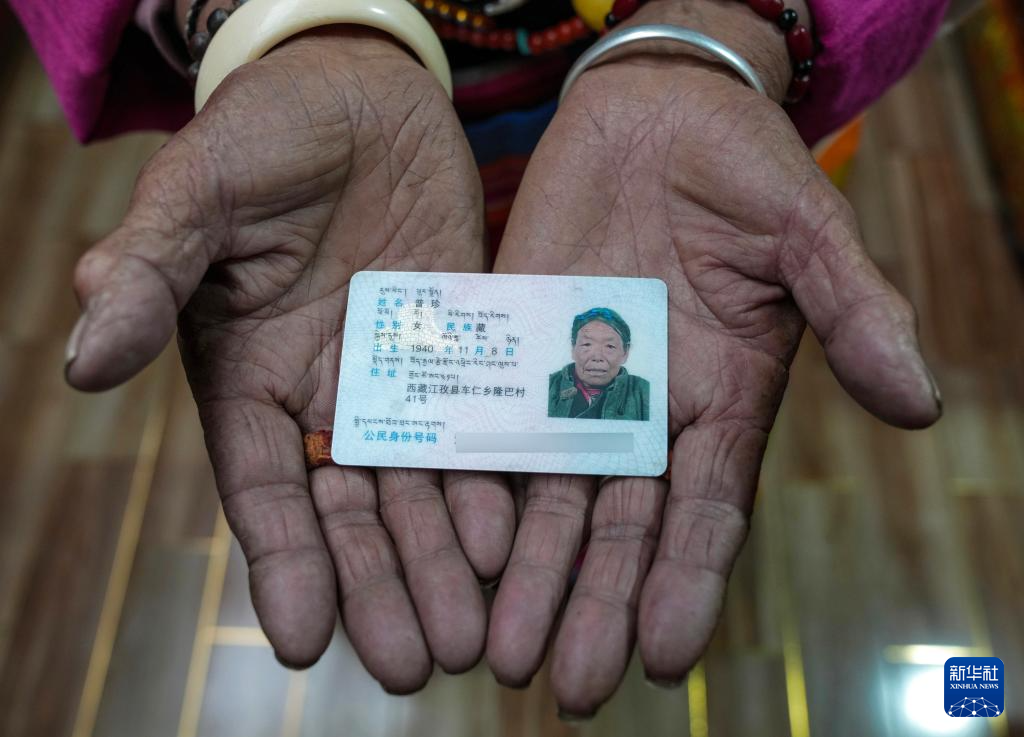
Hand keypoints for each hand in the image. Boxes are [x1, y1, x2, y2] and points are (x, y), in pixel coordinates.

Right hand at [65, 29, 513, 690]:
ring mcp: (400, 376)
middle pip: (351, 510)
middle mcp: (326, 395)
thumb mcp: (199, 196)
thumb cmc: (265, 134)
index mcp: (251, 376)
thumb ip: (152, 274)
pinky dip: (494, 482)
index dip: (281, 561)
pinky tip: (515, 538)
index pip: (263, 487)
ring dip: (445, 560)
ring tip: (471, 635)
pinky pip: (480, 426)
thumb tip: (83, 355)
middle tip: (413, 664)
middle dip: (381, 586)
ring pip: (420, 486)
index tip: (299, 639)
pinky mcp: (461, 348)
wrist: (358, 92)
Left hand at [487, 2, 940, 715]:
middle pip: (615, 526)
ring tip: (496, 649)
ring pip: (542, 494)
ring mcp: (570, 382)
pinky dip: (466, 483)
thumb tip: (918, 401)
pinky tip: (447, 544)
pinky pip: (483, 422)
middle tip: (564, 683)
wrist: (657, 109)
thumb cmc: (743, 167)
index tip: (663, 656)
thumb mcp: (808, 233)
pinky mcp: (511, 345)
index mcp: (720, 401)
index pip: (703, 511)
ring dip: (522, 572)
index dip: (686, 583)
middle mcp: (642, 411)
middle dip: (590, 602)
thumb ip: (853, 310)